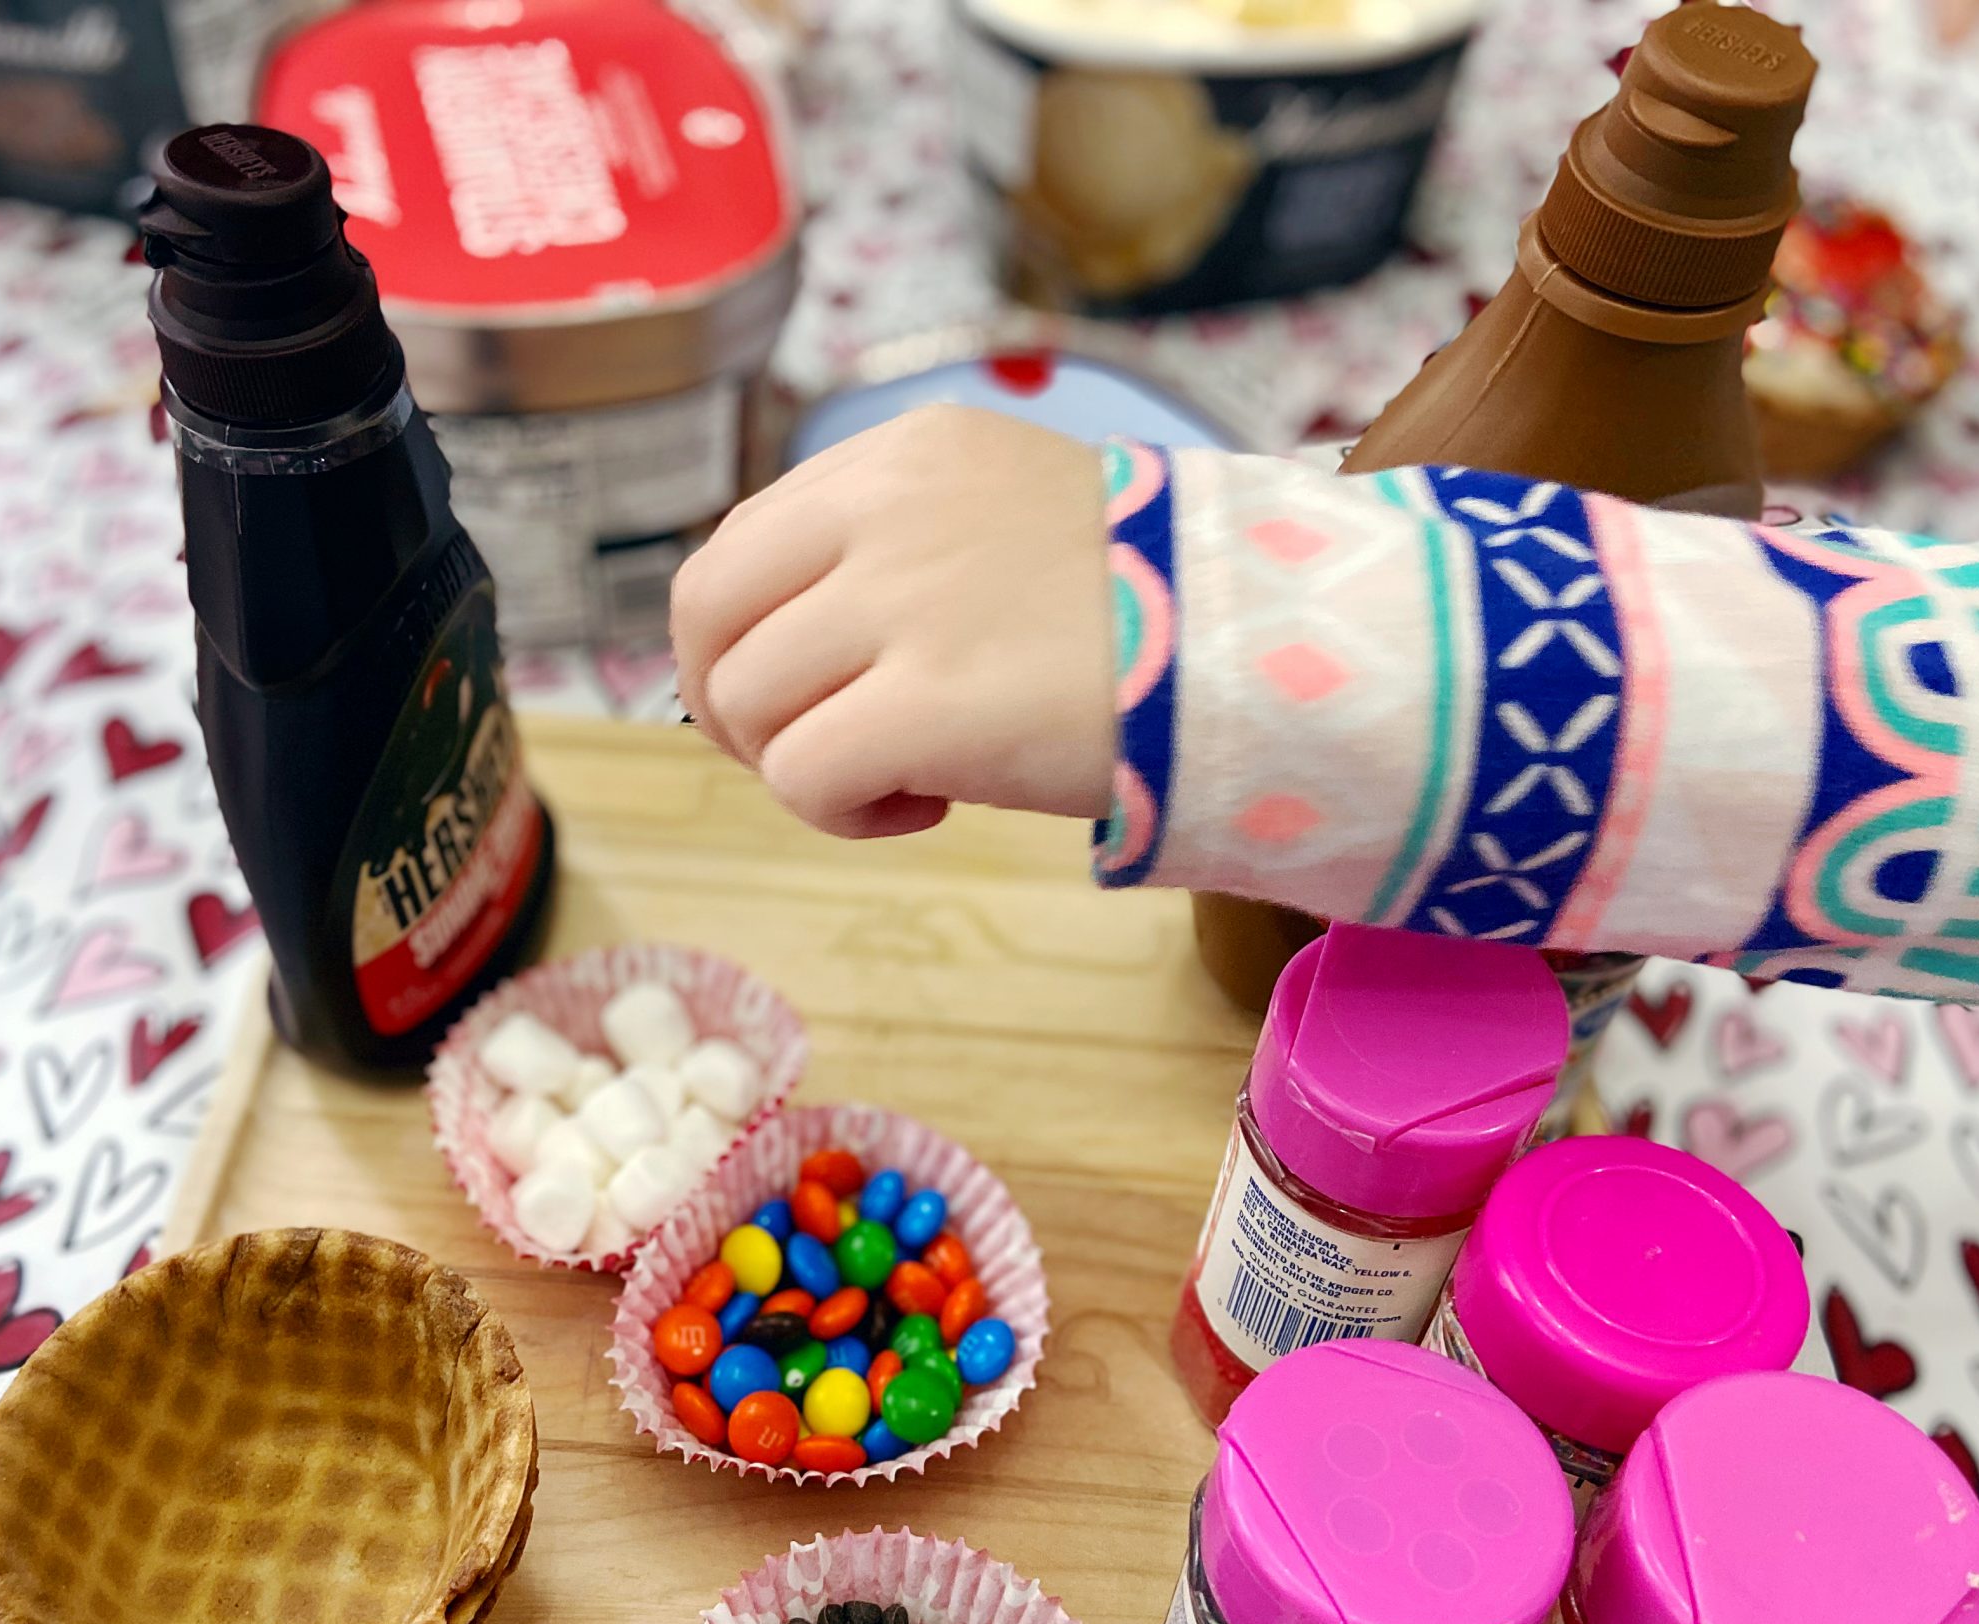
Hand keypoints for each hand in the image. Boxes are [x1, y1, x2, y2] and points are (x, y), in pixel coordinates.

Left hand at [672, 407, 1117, 838]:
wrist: (1269, 654)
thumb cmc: (1152, 610)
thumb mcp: (1008, 522)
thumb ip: (895, 550)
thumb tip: (784, 643)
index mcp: (907, 452)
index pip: (743, 542)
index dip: (742, 640)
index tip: (800, 700)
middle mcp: (887, 506)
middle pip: (708, 613)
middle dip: (732, 705)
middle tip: (808, 756)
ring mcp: (901, 601)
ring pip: (745, 703)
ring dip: (802, 765)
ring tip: (905, 779)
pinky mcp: (925, 704)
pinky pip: (801, 777)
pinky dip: (840, 815)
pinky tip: (926, 809)